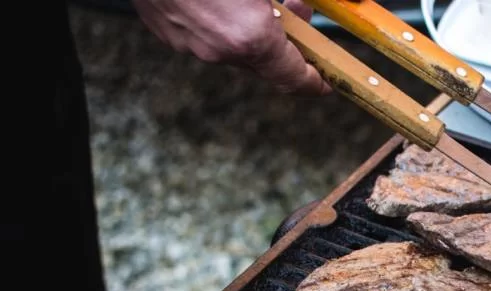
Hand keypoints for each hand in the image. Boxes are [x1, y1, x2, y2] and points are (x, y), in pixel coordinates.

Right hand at [132, 0, 329, 95]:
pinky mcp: (164, 30)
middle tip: (294, 10)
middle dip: (283, 42)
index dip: (314, 82)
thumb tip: (301, 8)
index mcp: (251, 36)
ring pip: (232, 46)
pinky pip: (202, 34)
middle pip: (264, 61)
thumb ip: (290, 1)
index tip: (326, 83)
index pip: (293, 77)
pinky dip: (217, 19)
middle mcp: (219, 50)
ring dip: (248, 28)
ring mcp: (187, 42)